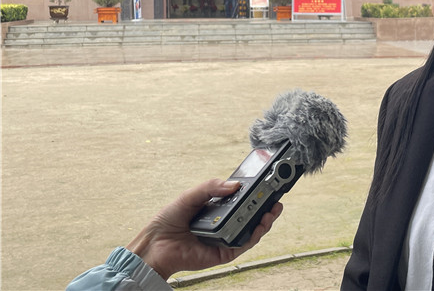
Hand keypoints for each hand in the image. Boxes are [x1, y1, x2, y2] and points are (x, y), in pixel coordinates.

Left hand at [126, 179, 282, 279]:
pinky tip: (259, 225)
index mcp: (219, 207)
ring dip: (266, 220)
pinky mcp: (224, 253)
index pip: (242, 199)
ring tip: (272, 209)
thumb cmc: (169, 219)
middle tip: (276, 195)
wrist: (155, 244)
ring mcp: (226, 237)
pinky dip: (254, 235)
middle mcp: (225, 222)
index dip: (256, 192)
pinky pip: (243, 244)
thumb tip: (234, 185)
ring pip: (253, 230)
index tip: (268, 181)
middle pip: (252, 214)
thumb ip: (211, 187)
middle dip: (267, 205)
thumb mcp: (191, 195)